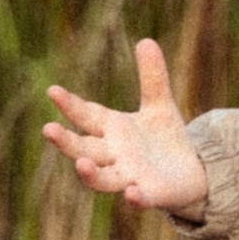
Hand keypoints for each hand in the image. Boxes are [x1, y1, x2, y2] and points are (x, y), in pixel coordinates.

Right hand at [42, 36, 208, 212]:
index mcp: (113, 131)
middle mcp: (114, 156)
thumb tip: (146, 40)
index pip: (86, 116)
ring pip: (102, 179)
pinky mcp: (150, 195)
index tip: (52, 90)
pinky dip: (134, 198)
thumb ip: (152, 77)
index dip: (70, 105)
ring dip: (89, 174)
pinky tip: (132, 192)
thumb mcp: (159, 105)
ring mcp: (129, 177)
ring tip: (80, 164)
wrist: (190, 173)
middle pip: (84, 149)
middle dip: (66, 142)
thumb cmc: (165, 140)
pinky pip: (139, 198)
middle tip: (48, 129)